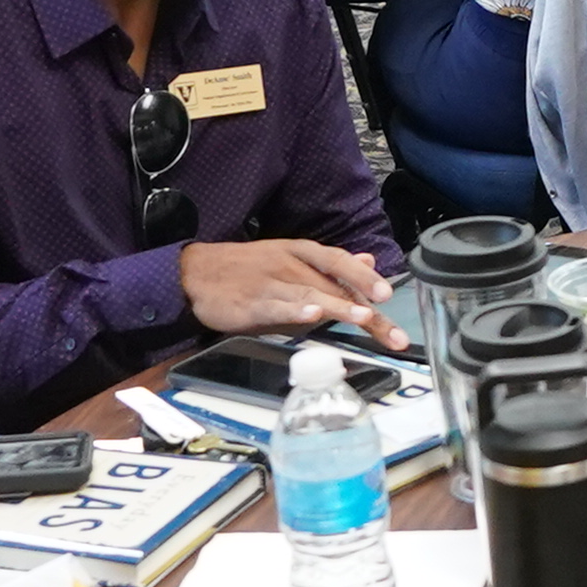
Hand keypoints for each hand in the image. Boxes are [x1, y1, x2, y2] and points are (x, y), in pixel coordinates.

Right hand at [179, 234, 401, 345]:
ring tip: (362, 317)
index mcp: (301, 253)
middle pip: (335, 287)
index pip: (341, 263)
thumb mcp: (292, 258)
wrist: (194, 271)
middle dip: (368, 311)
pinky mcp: (250, 303)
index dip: (365, 278)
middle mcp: (290, 265)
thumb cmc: (247, 269)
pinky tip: (310, 316)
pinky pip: (275, 307)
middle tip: (392, 333)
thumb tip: (369, 262)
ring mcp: (270, 284)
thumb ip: (331, 266)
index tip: (388, 294)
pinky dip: (293, 311)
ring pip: (310, 294)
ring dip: (338, 306)